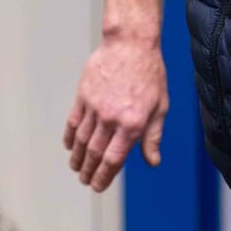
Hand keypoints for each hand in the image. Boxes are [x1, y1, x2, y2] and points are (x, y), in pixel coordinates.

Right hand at [63, 31, 168, 190]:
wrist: (131, 44)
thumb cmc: (150, 74)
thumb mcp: (160, 107)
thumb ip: (153, 137)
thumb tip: (152, 162)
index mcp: (132, 125)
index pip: (113, 160)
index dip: (104, 177)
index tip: (98, 186)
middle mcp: (111, 119)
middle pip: (94, 153)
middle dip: (89, 171)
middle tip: (85, 181)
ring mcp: (94, 107)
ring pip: (81, 140)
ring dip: (77, 158)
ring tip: (76, 168)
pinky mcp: (83, 95)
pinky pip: (73, 121)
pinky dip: (70, 137)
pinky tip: (69, 146)